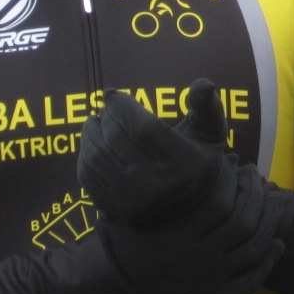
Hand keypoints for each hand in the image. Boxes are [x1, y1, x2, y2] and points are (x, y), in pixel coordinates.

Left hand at [77, 80, 226, 224]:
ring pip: (98, 157)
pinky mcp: (115, 210)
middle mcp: (160, 187)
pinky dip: (84, 155)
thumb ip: (206, 106)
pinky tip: (90, 144)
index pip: (145, 128)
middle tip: (104, 109)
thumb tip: (203, 83)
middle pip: (117, 141)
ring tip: (93, 122)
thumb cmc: (195, 159)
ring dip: (90, 133)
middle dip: (105, 117)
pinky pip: (89, 176)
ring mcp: (135, 202)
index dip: (123, 106)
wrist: (187, 207)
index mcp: (186, 166)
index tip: (113, 94)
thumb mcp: (209, 132)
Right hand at [98, 161, 284, 293]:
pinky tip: (277, 245)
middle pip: (242, 224)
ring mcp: (206, 279)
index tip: (235, 163)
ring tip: (273, 201)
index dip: (233, 180)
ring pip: (251, 250)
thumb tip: (193, 149)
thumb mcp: (136, 204)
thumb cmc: (123, 233)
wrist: (110, 280)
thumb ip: (163, 183)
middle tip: (256, 177)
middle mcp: (195, 257)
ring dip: (269, 223)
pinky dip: (267, 264)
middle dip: (255, 196)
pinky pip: (248, 283)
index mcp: (176, 232)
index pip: (220, 202)